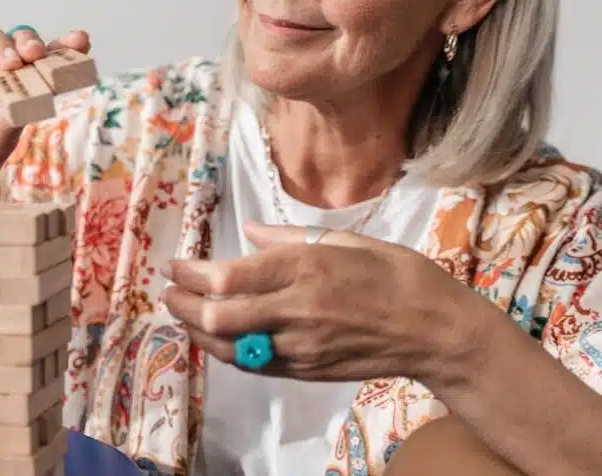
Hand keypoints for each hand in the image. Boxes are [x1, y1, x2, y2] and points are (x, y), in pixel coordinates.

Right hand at [0, 26, 90, 209]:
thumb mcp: (0, 143)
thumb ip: (16, 114)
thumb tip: (43, 91)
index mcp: (17, 93)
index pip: (42, 62)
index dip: (61, 48)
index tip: (81, 42)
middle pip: (15, 43)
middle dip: (30, 42)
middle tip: (38, 54)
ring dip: (2, 46)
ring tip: (13, 62)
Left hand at [160, 221, 479, 383]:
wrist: (435, 330)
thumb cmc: (396, 273)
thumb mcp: (345, 240)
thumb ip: (290, 237)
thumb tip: (250, 230)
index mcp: (304, 267)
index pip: (228, 277)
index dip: (191, 274)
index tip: (173, 266)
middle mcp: (296, 308)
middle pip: (219, 315)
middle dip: (183, 304)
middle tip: (166, 293)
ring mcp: (300, 345)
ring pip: (231, 346)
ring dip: (198, 331)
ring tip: (182, 315)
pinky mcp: (307, 369)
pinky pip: (255, 365)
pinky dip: (228, 352)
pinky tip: (215, 339)